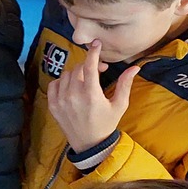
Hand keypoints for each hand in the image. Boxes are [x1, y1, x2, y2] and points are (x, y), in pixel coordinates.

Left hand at [45, 40, 139, 154]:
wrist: (89, 144)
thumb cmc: (106, 123)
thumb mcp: (119, 105)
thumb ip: (125, 84)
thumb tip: (135, 67)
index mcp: (91, 95)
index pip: (89, 66)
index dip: (93, 52)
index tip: (96, 44)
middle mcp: (73, 96)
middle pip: (78, 68)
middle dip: (89, 65)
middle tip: (99, 70)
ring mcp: (60, 101)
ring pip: (66, 75)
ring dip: (77, 73)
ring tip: (86, 80)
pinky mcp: (52, 105)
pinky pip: (54, 84)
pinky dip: (62, 81)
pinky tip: (72, 86)